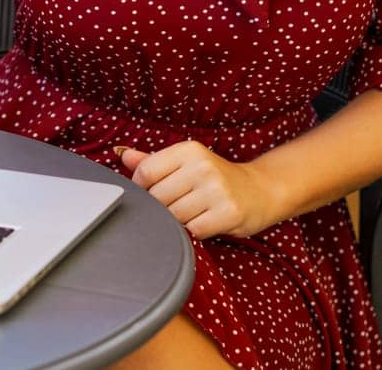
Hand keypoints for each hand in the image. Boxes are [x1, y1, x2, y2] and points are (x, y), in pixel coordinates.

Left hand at [113, 141, 283, 240]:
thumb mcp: (186, 163)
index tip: (152, 192)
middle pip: (158, 197)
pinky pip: (193, 231)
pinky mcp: (228, 213)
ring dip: (177, 221)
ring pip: (174, 216)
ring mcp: (216, 190)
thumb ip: (153, 161)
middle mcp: (203, 166)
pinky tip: (203, 222)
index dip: (142, 188)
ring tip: (191, 213)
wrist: (260, 191)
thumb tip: (121, 154)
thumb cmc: (216, 178)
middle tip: (177, 205)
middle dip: (161, 207)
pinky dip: (193, 232)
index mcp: (189, 150)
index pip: (146, 172)